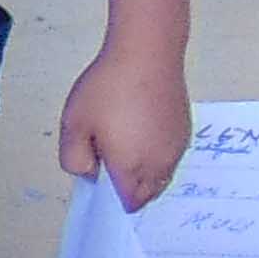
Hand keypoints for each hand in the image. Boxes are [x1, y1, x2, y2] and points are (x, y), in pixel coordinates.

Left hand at [59, 42, 191, 210]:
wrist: (147, 53)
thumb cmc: (107, 88)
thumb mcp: (74, 126)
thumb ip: (75, 160)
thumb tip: (91, 174)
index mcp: (132, 168)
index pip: (129, 203)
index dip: (114, 200)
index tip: (102, 182)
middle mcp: (159, 164)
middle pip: (147, 193)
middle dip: (130, 188)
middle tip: (109, 163)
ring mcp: (176, 148)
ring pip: (161, 175)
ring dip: (145, 172)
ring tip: (123, 144)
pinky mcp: (185, 130)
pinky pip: (170, 155)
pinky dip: (157, 154)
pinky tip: (140, 131)